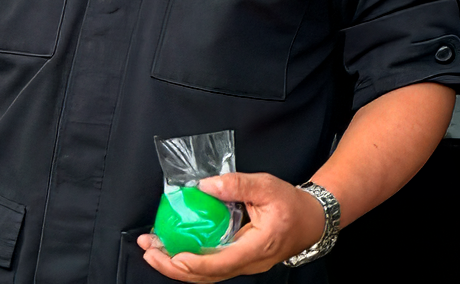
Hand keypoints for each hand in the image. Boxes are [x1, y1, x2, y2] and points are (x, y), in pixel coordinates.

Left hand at [138, 172, 325, 281]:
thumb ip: (238, 184)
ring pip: (207, 273)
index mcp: (258, 248)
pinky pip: (210, 265)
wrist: (311, 220)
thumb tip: (206, 185)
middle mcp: (248, 262)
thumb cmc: (291, 205)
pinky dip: (187, 259)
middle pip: (208, 275)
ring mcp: (243, 264)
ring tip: (151, 249)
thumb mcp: (267, 186)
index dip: (197, 263)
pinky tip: (170, 246)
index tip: (175, 257)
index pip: (224, 263)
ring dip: (176, 265)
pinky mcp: (237, 259)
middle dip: (175, 268)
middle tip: (149, 252)